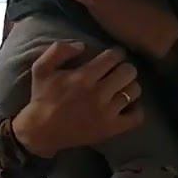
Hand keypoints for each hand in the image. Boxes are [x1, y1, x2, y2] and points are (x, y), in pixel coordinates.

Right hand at [11, 42, 143, 156]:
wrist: (41, 131)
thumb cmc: (42, 97)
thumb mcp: (41, 68)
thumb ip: (59, 50)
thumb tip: (83, 45)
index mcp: (83, 76)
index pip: (113, 56)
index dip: (116, 53)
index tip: (112, 57)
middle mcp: (98, 93)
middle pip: (129, 71)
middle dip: (124, 68)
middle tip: (118, 72)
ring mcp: (107, 112)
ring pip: (134, 91)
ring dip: (130, 86)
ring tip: (121, 88)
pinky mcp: (111, 128)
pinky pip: (137, 116)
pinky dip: (136, 109)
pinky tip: (127, 106)